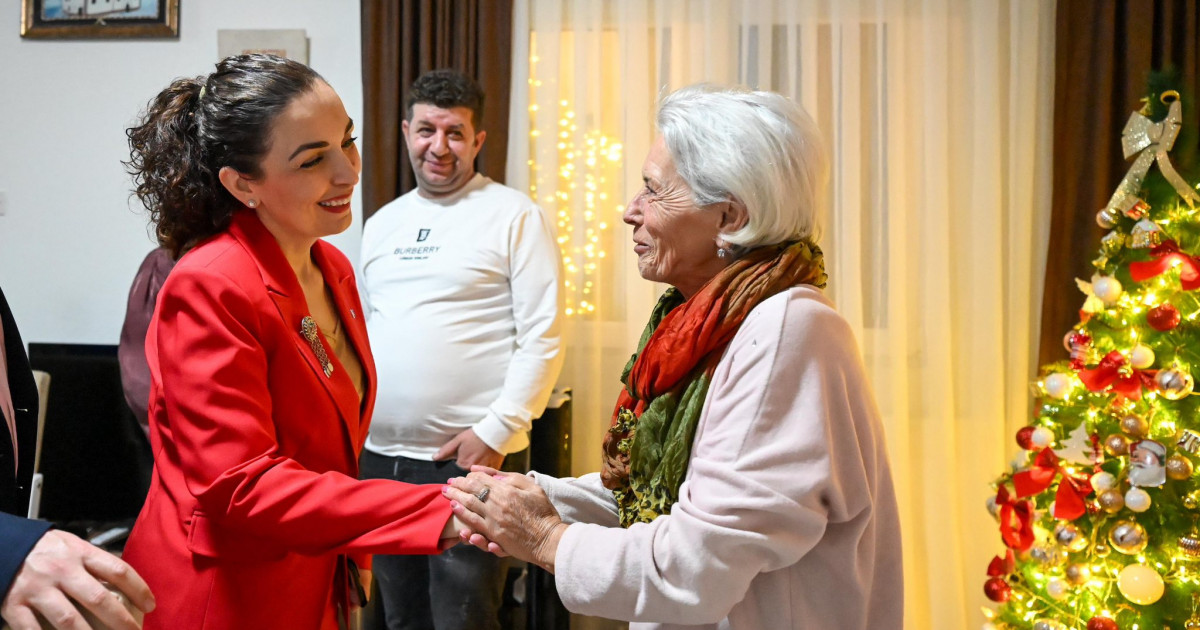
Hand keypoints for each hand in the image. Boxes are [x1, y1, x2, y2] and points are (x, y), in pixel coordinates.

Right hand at [1, 529, 154, 629]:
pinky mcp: (15, 605)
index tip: (150, 605)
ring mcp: (38, 589)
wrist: (6, 543)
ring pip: (68, 619)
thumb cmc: (45, 548)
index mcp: (80, 553)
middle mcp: (61, 571)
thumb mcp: (73, 545)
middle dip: (120, 620)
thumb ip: (94, 562)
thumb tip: (123, 582)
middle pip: (97, 598)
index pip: (117, 570)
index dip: (138, 589)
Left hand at [434, 428, 503, 469]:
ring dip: (476, 472)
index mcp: (463, 465)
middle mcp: (473, 471)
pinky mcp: (494, 469)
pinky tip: (487, 461)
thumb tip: (434, 458)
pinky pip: (487, 475)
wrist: (495, 432)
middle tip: (472, 456)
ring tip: (479, 459)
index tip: (462, 458)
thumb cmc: (474, 435)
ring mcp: (485, 471)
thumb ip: (445, 451)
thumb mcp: (458, 440)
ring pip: (477, 476)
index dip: (458, 465)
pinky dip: (486, 472)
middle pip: (466, 475)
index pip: (455, 472)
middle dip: (466, 469)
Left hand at [444, 467, 567, 572]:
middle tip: (448, 483)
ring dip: (456, 499)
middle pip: (471, 492)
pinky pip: (474, 524)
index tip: (462, 475)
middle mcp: (497, 505)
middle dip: (458, 486)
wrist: (548, 539)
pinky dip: (463, 516)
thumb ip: (512, 478)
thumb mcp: (532, 487)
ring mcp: (494, 521)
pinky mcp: (494, 535)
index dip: (470, 476)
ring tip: (447, 494)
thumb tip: (494, 473)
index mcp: (507, 491)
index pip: (482, 480)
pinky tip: (456, 511)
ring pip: (469, 507)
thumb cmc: (543, 512)